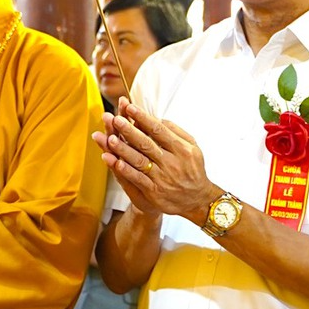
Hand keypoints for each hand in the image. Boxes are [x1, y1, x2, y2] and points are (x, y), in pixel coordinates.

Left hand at [93, 99, 219, 221]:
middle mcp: (171, 163)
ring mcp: (162, 178)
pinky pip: (137, 179)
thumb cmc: (192, 170)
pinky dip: (125, 170)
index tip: (129, 107)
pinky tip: (114, 162)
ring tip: (110, 139)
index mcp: (181, 149)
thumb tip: (157, 118)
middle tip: (115, 119)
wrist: (198, 200)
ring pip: (139, 161)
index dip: (143, 118)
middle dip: (129, 131)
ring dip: (123, 149)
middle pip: (146, 144)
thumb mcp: (192, 147)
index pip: (159, 130)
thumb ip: (176, 131)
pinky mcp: (154, 192)